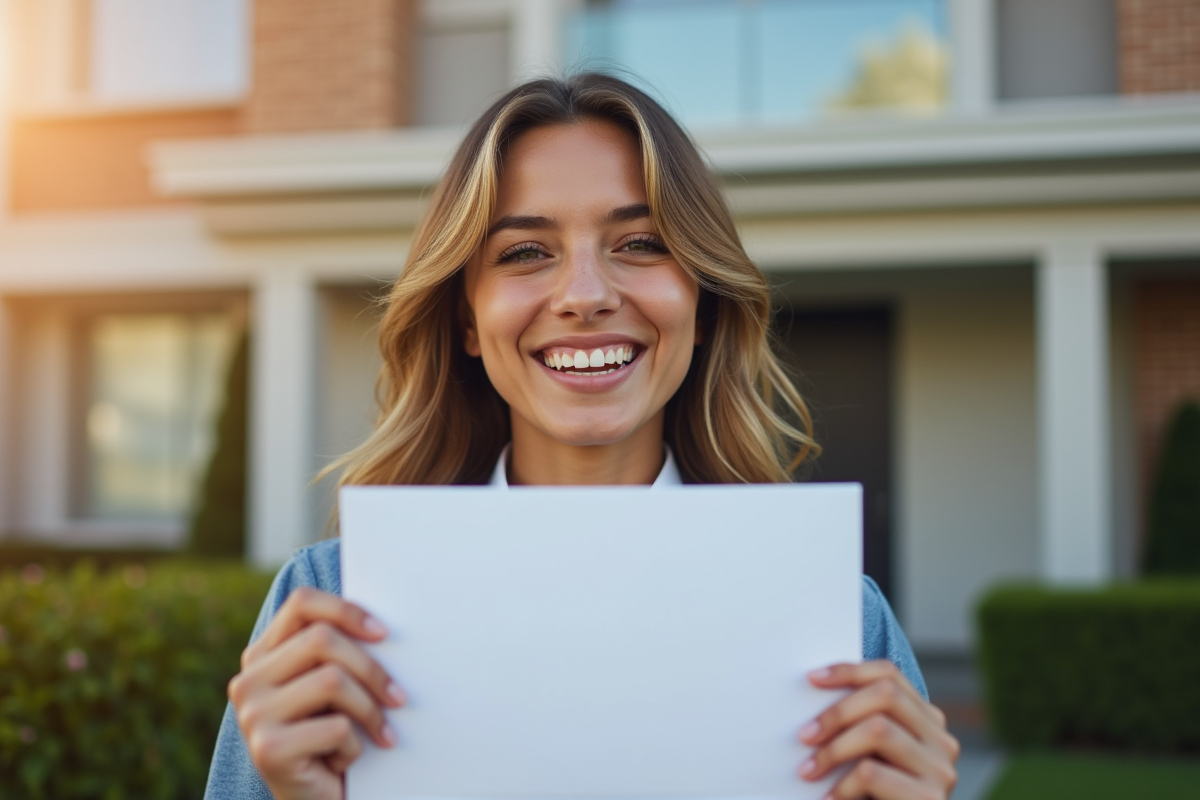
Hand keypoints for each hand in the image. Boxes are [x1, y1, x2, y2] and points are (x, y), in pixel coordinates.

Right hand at [227, 587, 406, 799]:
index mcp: (261, 655)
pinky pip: (336, 727)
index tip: (383, 633)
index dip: (346, 610)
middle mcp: (248, 680)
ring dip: (369, 710)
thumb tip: (383, 625)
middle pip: (322, 640)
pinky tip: (345, 761)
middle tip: (398, 697)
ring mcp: (252, 714)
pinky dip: (355, 746)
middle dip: (371, 668)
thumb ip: (336, 653)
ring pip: (333, 680)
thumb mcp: (331, 688)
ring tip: (379, 733)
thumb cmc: (330, 737)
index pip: (301, 604)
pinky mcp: (268, 749)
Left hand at [797, 661, 958, 799]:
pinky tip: (828, 798)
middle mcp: (941, 741)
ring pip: (878, 729)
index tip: (811, 679)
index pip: (889, 675)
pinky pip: (873, 772)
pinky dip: (842, 784)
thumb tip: (813, 688)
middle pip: (885, 694)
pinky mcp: (930, 799)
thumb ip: (859, 727)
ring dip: (833, 750)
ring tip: (808, 770)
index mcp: (927, 722)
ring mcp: (941, 770)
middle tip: (803, 736)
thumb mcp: (867, 757)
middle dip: (836, 711)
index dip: (849, 670)